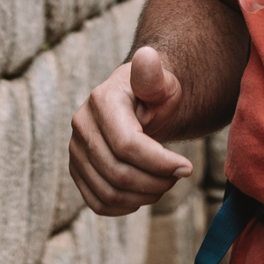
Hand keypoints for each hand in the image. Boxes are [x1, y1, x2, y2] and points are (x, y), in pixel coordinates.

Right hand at [70, 46, 195, 216]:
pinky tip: (144, 194)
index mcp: (102, 101)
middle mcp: (82, 125)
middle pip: (118, 172)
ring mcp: (76, 150)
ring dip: (144, 196)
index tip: (187, 168)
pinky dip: (124, 206)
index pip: (127, 145)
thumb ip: (153, 75)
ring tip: (164, 183)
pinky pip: (97, 202)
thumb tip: (147, 57)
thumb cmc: (155, 93)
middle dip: (155, 181)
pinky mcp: (77, 170)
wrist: (138, 104)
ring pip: (108, 191)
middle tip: (178, 176)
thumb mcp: (162, 82)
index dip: (159, 163)